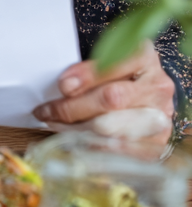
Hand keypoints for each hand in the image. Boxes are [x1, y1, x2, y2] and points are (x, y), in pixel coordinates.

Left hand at [33, 41, 174, 146]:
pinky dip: (93, 148)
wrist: (149, 96)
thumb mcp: (106, 60)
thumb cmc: (119, 75)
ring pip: (114, 128)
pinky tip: (75, 143)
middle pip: (112, 99)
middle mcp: (156, 86)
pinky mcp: (158, 141)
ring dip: (77, 130)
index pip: (115, 64)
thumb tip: (64, 86)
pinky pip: (122, 150)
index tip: (63, 85)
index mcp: (143, 56)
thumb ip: (88, 69)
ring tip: (54, 126)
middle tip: (46, 112)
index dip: (88, 76)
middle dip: (73, 108)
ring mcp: (160, 115)